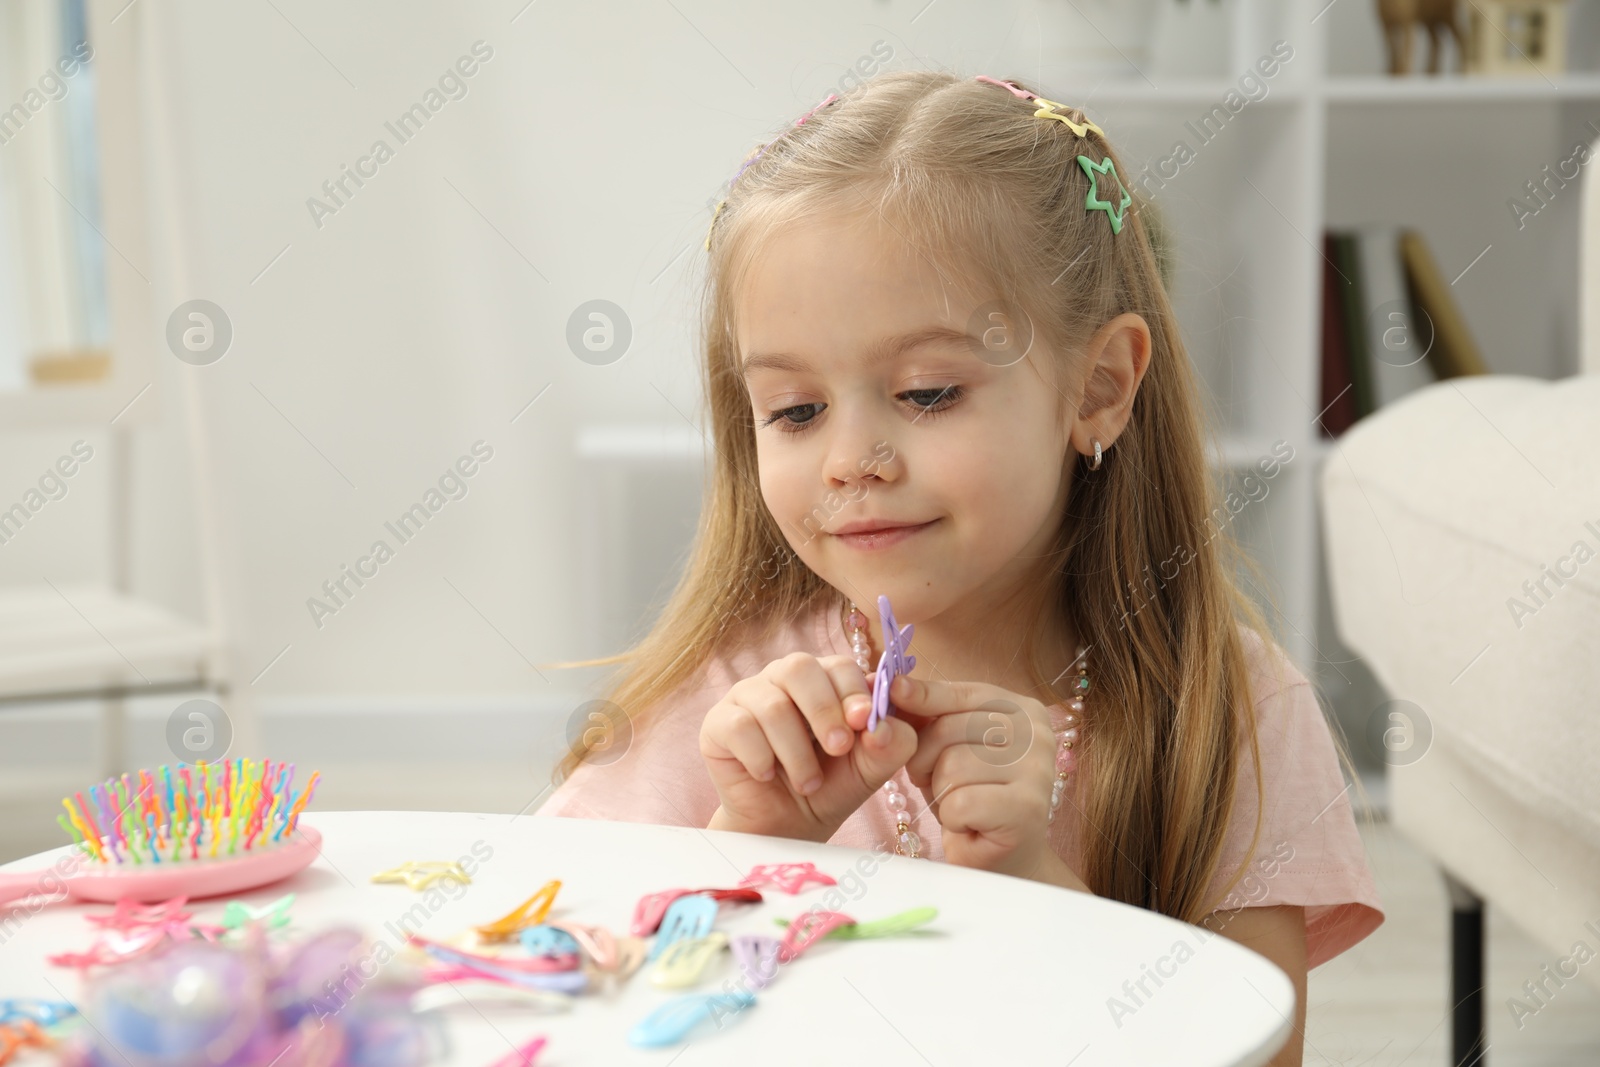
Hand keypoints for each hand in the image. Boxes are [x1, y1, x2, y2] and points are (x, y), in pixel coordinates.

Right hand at [700, 653, 916, 842]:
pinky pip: (739, 727)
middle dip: (823, 710)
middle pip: (799, 667)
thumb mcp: (870, 769)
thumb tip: (883, 725)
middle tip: (837, 749)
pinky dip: (761, 758)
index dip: (852, 691)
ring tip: (807, 783)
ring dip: (796, 753)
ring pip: (772, 705)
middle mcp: (782, 678)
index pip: (838, 664)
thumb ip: (891, 744)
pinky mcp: (718, 722)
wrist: (786, 826)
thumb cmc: (830, 787)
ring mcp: (746, 696)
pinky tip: (768, 776)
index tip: (863, 724)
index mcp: (823, 679)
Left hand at [893, 674, 1059, 878]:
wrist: (1002, 860)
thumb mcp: (948, 748)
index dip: (924, 694)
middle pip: (949, 729)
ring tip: (959, 806)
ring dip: (940, 793)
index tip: (893, 689)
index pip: (963, 693)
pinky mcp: (1027, 809)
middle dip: (925, 759)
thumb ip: (930, 716)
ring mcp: (1038, 770)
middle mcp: (1038, 733)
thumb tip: (893, 685)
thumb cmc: (971, 797)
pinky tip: (970, 826)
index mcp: (1023, 709)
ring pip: (950, 766)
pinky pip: (959, 802)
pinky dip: (951, 819)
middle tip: (936, 783)